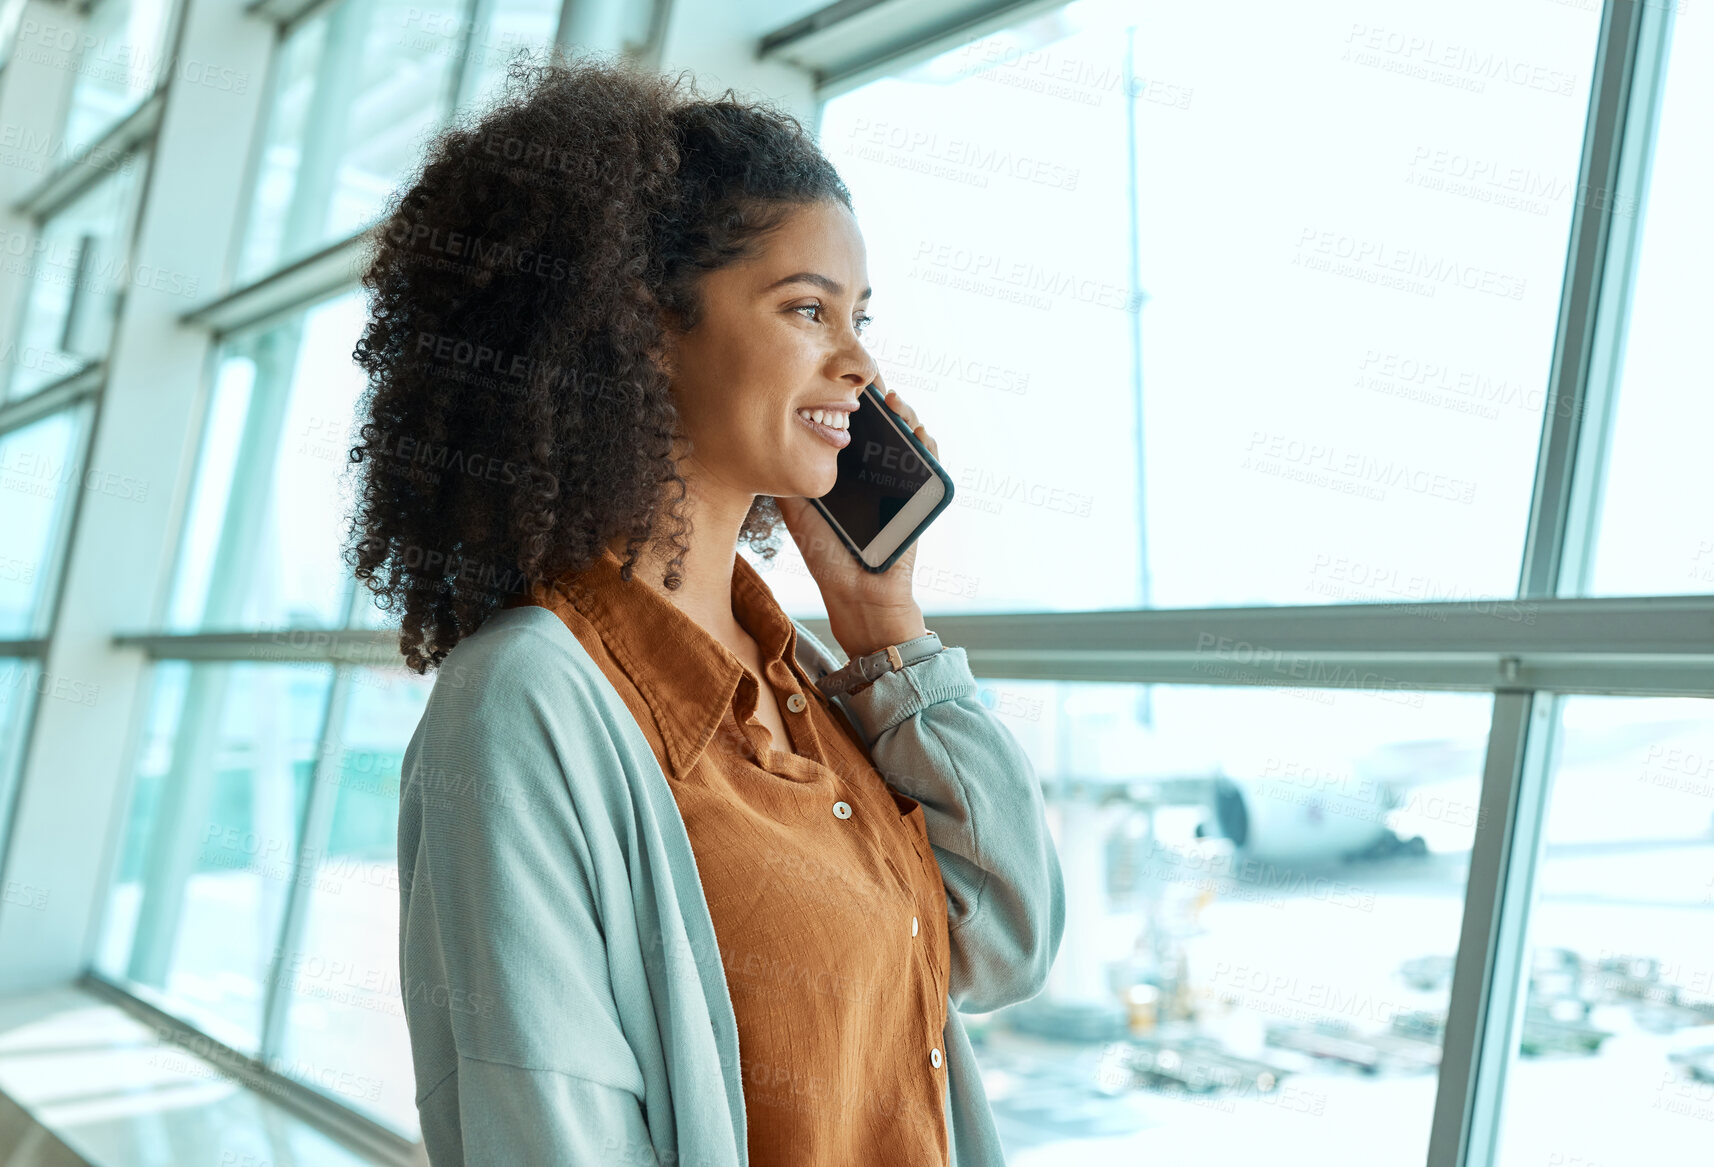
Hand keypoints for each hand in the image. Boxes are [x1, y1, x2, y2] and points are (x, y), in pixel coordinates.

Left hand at [775, 373, 939, 659]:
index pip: (851, 428)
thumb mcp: (797, 511)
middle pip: (881, 426)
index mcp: (845, 472)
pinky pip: (929, 461)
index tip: (839, 387)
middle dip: (879, 402)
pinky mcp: (920, 494)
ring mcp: (898, 481)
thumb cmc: (826, 555)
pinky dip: (927, 441)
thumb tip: (762, 444)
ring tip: (893, 403)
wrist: (857, 593)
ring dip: (906, 414)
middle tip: (870, 389)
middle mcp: (873, 472)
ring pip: (908, 437)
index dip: (849, 404)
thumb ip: (786, 480)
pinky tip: (915, 431)